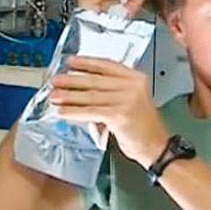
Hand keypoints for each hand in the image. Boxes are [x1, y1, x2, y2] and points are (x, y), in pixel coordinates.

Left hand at [51, 56, 169, 168]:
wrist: (156, 146)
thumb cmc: (143, 127)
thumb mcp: (131, 101)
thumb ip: (110, 94)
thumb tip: (81, 92)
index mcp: (135, 78)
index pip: (107, 65)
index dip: (87, 63)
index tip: (71, 62)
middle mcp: (132, 86)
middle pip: (96, 80)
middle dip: (72, 80)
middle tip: (56, 80)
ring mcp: (126, 100)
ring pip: (90, 96)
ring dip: (69, 96)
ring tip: (54, 96)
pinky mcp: (119, 115)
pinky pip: (91, 112)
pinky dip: (74, 112)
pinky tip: (63, 112)